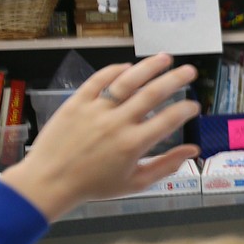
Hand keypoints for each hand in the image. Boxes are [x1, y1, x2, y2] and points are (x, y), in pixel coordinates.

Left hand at [2, 53, 200, 220]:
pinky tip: (128, 67)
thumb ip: (166, 166)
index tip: (194, 106)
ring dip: (149, 67)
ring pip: (127, 81)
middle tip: (190, 71)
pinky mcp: (76, 103)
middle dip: (175, 80)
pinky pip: (97, 80)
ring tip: (165, 58)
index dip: (187, 109)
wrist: (49, 182)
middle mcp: (117, 123)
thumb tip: (193, 151)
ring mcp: (96, 110)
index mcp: (134, 144)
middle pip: (152, 94)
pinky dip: (114, 71)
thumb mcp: (136, 183)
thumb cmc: (94, 185)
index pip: (169, 119)